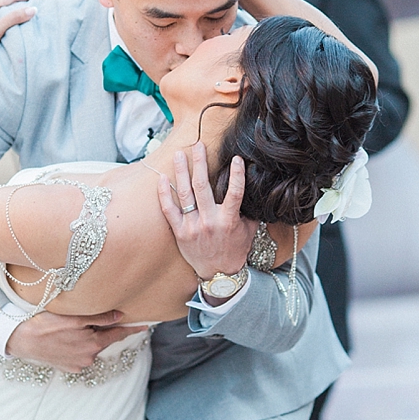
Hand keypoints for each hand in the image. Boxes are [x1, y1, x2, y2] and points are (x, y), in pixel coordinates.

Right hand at [6, 310, 146, 371]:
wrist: (21, 340)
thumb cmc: (46, 324)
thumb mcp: (73, 317)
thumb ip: (99, 318)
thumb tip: (119, 315)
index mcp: (92, 344)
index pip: (118, 334)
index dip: (132, 328)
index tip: (146, 325)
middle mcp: (89, 357)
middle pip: (104, 339)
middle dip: (103, 329)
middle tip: (94, 318)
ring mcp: (79, 365)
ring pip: (92, 347)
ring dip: (89, 337)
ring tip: (71, 327)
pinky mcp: (69, 368)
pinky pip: (81, 354)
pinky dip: (79, 345)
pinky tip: (66, 338)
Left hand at [157, 142, 256, 288]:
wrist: (219, 274)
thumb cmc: (235, 249)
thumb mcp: (248, 230)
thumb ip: (249, 209)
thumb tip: (255, 187)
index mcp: (229, 221)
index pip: (235, 193)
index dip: (237, 175)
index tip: (237, 158)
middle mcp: (209, 222)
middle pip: (203, 186)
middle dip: (200, 163)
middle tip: (198, 145)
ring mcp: (193, 227)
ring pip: (185, 194)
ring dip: (182, 171)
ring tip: (180, 154)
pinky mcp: (180, 233)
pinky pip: (169, 210)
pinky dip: (165, 194)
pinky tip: (162, 178)